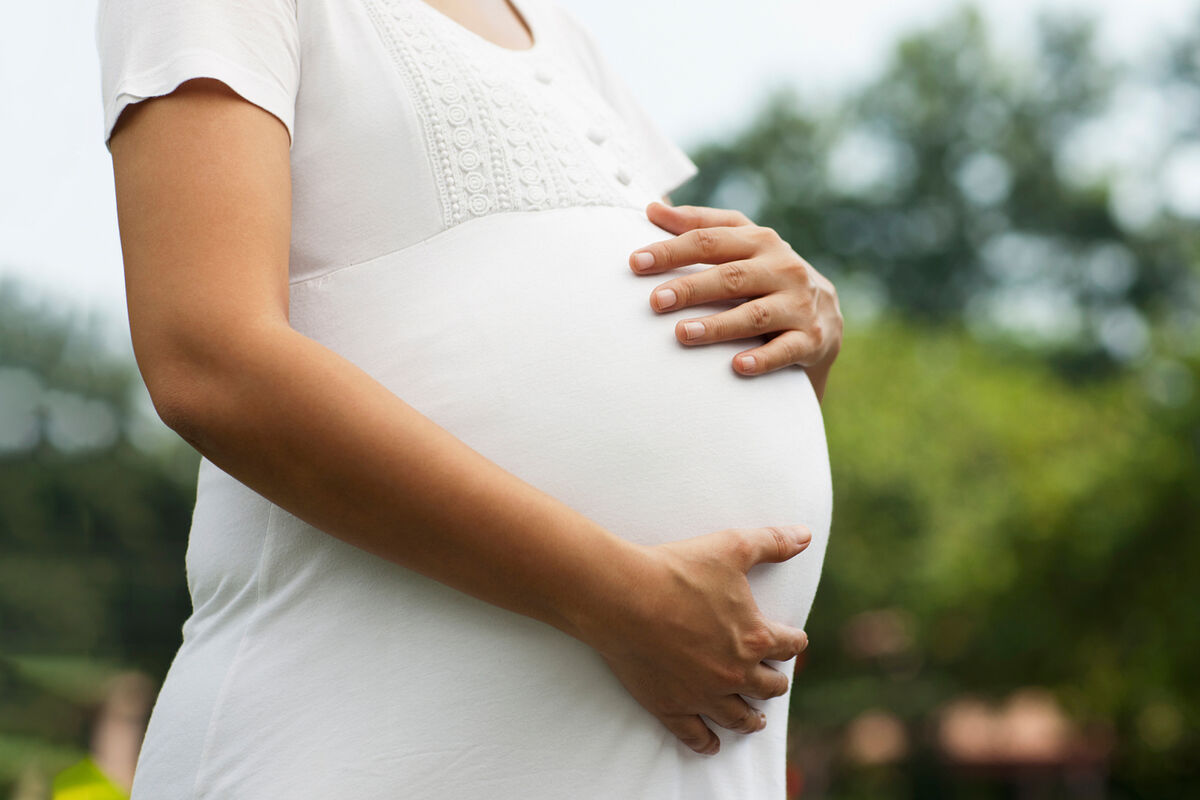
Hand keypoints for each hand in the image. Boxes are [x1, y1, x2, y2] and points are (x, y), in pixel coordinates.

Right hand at [580, 525, 812, 755]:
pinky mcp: (671, 706)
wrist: (623, 596)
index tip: (791, 642)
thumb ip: (772, 542)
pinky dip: (707, 742)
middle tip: (773, 680)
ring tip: (755, 720)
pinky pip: (695, 734)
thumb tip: (804, 535)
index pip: (789, 646)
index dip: (793, 642)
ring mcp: (703, 694)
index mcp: (755, 637)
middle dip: (774, 682)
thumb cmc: (677, 570)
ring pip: (738, 716)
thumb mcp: (732, 547)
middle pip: (769, 686)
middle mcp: (735, 672)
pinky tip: (713, 745)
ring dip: (751, 718)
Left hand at [629, 202, 842, 400]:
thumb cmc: (767, 273)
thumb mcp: (741, 244)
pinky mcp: (810, 338)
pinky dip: (762, 359)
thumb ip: (699, 225)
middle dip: (691, 288)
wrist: (825, 315)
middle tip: (656, 301)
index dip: (671, 250)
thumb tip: (652, 208)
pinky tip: (737, 366)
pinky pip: (785, 350)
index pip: (709, 240)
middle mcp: (782, 267)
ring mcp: (798, 303)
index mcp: (759, 240)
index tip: (636, 262)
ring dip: (718, 325)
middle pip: (730, 276)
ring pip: (755, 314)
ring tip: (683, 333)